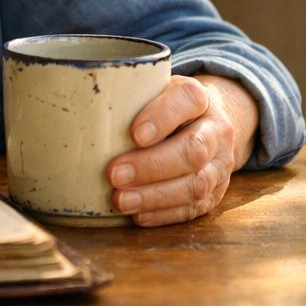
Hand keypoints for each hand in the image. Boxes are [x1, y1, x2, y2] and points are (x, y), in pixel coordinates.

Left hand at [105, 75, 258, 226]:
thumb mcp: (154, 91)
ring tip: (121, 200)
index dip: (162, 116)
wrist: (208, 126)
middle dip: (152, 166)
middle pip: (193, 150)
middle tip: (115, 174)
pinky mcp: (215, 194)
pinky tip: (138, 214)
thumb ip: (131, 97)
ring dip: (155, 196)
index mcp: (199, 98)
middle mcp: (216, 130)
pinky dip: (163, 214)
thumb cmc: (167, 108)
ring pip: (195, 184)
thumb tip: (85, 114)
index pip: (187, 99)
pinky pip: (193, 208)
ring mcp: (220, 165)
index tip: (135, 134)